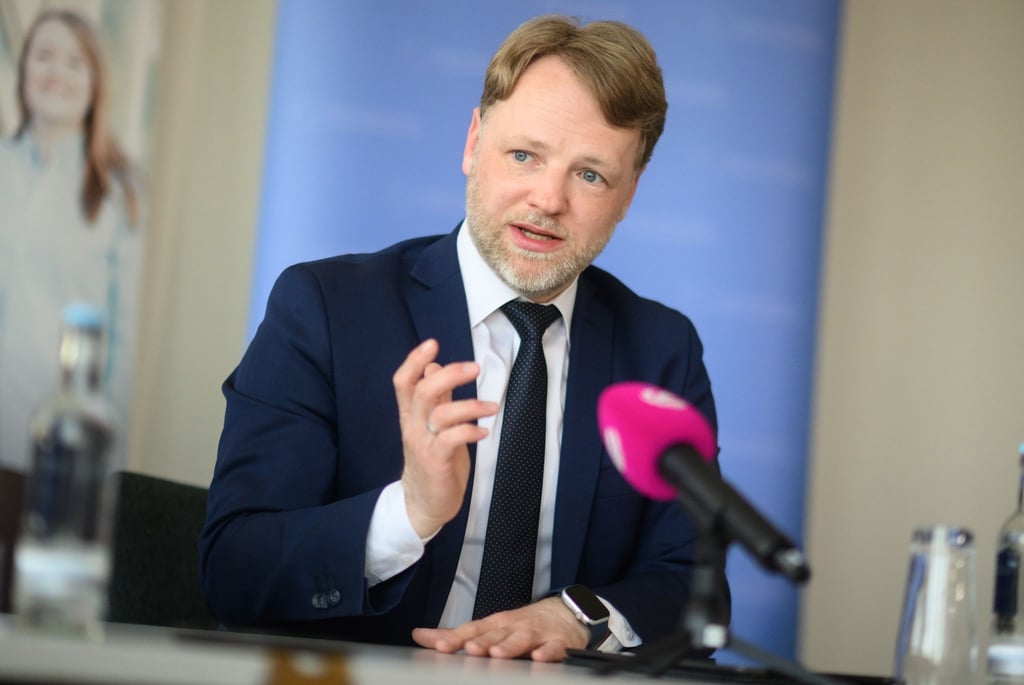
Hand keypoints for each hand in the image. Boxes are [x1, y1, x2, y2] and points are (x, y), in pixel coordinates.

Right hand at [393, 339, 497, 537]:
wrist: (425, 503)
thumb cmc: (434, 459)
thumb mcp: (433, 425)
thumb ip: (434, 397)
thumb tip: (433, 366)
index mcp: (410, 414)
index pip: (403, 382)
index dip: (414, 360)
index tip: (432, 343)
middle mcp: (412, 426)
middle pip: (422, 391)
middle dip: (450, 375)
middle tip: (475, 368)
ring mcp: (423, 444)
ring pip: (440, 414)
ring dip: (470, 405)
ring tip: (493, 406)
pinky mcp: (435, 462)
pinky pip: (451, 440)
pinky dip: (470, 431)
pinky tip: (483, 431)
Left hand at [411, 597, 589, 660]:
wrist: (565, 612)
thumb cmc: (522, 624)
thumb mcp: (489, 627)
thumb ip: (455, 635)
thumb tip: (419, 636)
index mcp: (495, 625)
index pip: (472, 630)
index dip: (456, 638)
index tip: (441, 647)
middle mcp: (513, 627)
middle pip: (496, 635)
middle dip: (483, 642)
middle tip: (470, 649)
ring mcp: (536, 634)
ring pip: (522, 639)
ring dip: (510, 645)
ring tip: (498, 654)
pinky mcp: (558, 642)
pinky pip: (553, 648)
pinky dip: (547, 652)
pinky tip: (539, 658)